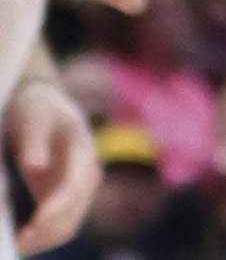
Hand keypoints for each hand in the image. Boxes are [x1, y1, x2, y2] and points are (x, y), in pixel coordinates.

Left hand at [9, 77, 97, 251]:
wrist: (43, 107)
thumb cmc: (36, 110)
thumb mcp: (32, 116)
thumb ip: (34, 140)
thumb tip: (36, 167)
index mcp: (82, 146)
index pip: (76, 183)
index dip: (58, 205)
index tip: (35, 222)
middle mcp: (88, 172)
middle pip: (74, 213)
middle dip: (46, 232)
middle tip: (16, 241)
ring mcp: (80, 189)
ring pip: (67, 226)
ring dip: (42, 240)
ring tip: (14, 242)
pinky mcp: (69, 201)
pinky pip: (60, 227)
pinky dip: (41, 237)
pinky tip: (19, 236)